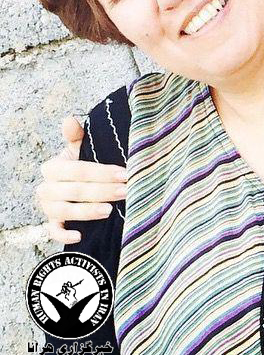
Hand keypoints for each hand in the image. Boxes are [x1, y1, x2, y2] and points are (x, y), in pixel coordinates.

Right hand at [36, 116, 126, 243]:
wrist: (78, 185)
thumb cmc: (83, 165)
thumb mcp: (81, 148)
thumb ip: (77, 135)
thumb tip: (69, 119)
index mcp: (53, 167)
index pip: (78, 170)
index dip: (101, 172)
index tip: (124, 173)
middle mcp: (47, 187)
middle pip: (75, 191)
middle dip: (103, 191)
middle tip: (126, 191)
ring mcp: (48, 207)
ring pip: (65, 211)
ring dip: (88, 211)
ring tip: (110, 209)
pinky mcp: (52, 223)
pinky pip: (53, 231)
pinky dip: (64, 235)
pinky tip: (80, 235)